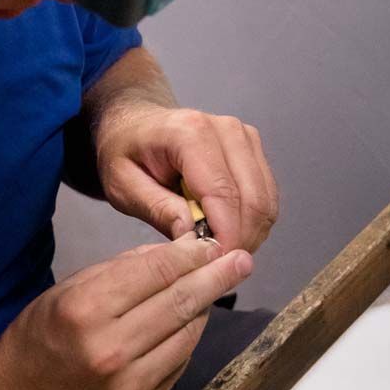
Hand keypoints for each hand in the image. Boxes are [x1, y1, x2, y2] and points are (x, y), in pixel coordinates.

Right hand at [0, 233, 251, 389]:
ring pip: (187, 336)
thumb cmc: (37, 337)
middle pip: (180, 302)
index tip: (212, 242)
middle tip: (242, 260)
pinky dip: (187, 339)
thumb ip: (121, 272)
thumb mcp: (68, 290)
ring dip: (205, 308)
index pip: (156, 271)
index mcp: (87, 310)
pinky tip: (191, 322)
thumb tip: (173, 254)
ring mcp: (130, 384)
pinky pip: (178, 364)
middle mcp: (112, 349)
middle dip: (216, 277)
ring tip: (217, 287)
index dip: (190, 254)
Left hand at [95, 104, 278, 252]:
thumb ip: (156, 208)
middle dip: (241, 239)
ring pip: (265, 200)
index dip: (225, 235)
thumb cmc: (125, 152)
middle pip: (253, 199)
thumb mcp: (122, 185)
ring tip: (220, 249)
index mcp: (190, 133)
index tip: (215, 264)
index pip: (223, 193)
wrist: (135, 124)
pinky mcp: (252, 147)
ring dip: (250, 233)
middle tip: (218, 265)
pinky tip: (228, 232)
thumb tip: (191, 235)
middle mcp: (226, 129)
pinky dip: (253, 220)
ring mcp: (244, 136)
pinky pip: (266, 194)